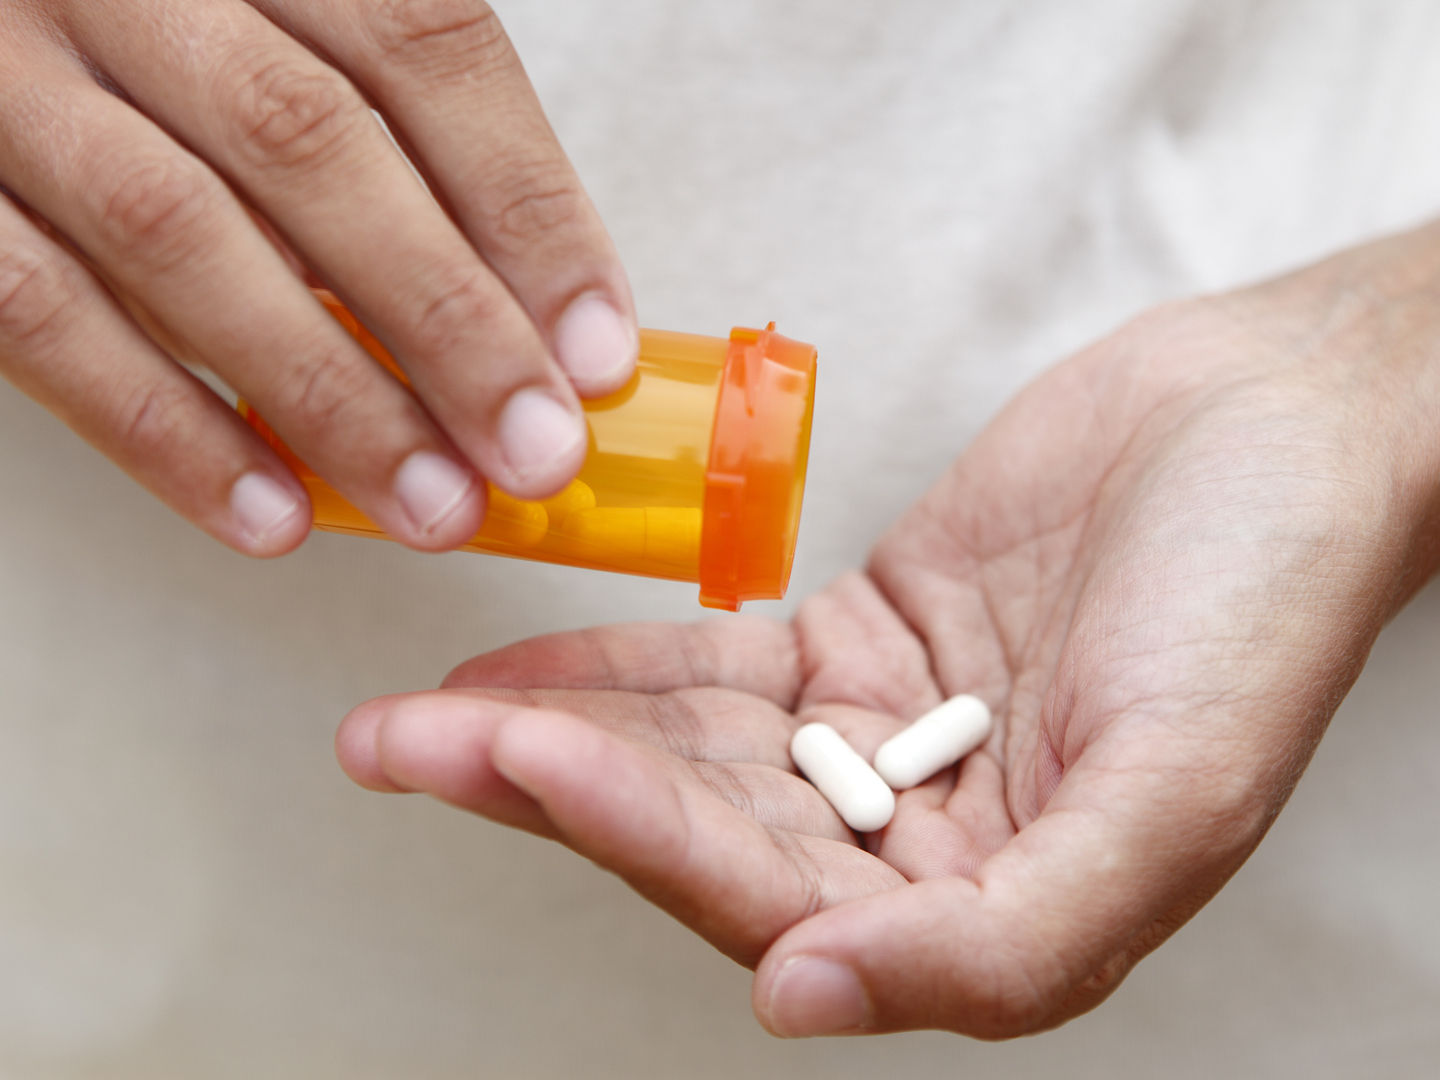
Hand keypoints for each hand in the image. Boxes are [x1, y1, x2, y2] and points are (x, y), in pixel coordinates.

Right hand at [0, 1, 634, 555]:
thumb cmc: (150, 45)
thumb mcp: (266, 40)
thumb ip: (376, 139)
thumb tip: (521, 314)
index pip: (422, 46)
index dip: (525, 205)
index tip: (594, 348)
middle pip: (313, 144)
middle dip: (446, 318)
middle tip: (536, 450)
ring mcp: (2, 70)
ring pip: (179, 233)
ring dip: (328, 395)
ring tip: (433, 504)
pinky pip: (40, 314)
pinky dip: (164, 429)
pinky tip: (269, 514)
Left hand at [336, 224, 1439, 1036]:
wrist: (1274, 427)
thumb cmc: (1264, 603)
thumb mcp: (1171, 796)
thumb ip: (1003, 937)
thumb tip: (803, 998)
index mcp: (992, 914)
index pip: (773, 899)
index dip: (642, 837)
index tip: (524, 764)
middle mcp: (922, 842)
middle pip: (700, 829)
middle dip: (550, 792)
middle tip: (403, 752)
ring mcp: (884, 737)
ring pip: (688, 750)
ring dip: (556, 730)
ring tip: (417, 721)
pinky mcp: (862, 641)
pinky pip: (716, 667)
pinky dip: (618, 667)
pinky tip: (523, 674)